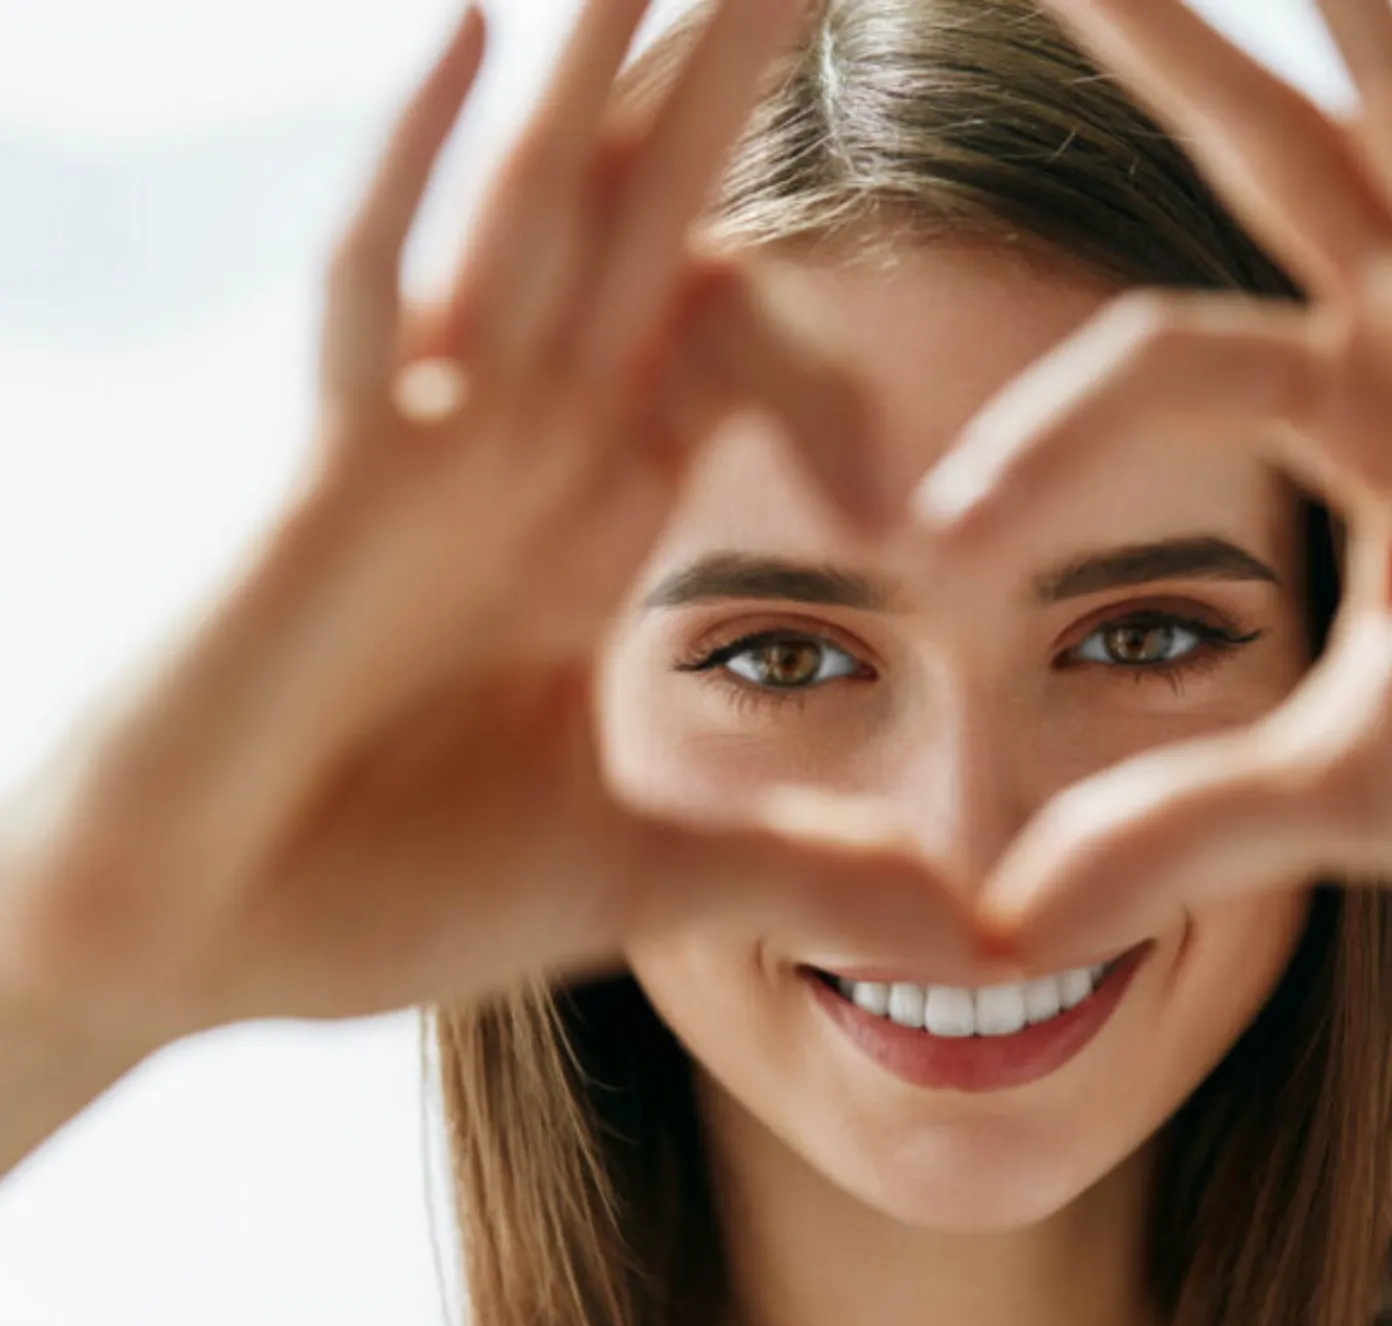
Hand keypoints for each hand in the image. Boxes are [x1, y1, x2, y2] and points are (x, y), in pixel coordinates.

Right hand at [0, 0, 993, 1056]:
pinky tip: (480, 31)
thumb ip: (813, 879)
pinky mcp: (322, 483)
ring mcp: (414, 450)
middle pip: (647, 227)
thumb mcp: (649, 880)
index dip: (808, 272)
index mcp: (588, 520)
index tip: (918, 180)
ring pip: (532, 218)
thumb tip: (983, 940)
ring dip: (607, 71)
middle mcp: (513, 451)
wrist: (185, 944)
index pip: (720, 345)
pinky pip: (370, 296)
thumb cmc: (376, 892)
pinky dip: (419, 173)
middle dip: (728, 83)